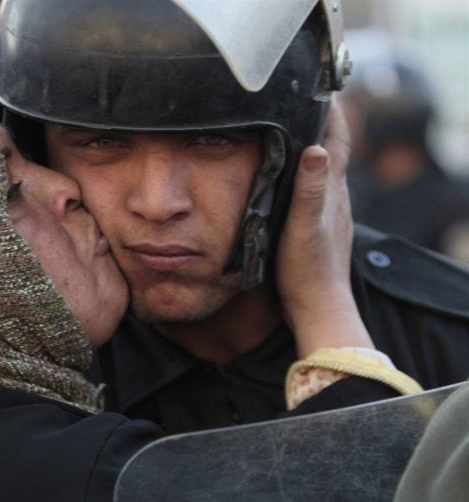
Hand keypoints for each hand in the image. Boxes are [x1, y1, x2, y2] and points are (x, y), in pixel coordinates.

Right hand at [277, 101, 373, 356]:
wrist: (316, 306)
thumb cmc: (307, 269)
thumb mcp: (304, 227)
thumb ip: (310, 189)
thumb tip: (318, 147)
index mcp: (332, 190)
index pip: (338, 138)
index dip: (331, 110)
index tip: (317, 83)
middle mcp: (334, 196)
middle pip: (330, 147)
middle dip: (317, 120)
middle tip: (294, 99)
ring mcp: (326, 211)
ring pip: (319, 168)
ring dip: (308, 145)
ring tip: (285, 128)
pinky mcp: (317, 225)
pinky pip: (310, 187)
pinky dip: (301, 172)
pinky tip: (284, 177)